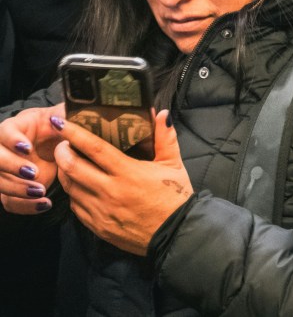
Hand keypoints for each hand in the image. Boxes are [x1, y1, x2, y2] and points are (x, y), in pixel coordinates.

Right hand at [0, 105, 64, 214]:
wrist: (59, 145)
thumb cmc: (60, 127)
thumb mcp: (64, 116)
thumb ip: (65, 114)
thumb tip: (67, 115)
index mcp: (17, 127)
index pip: (5, 132)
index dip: (13, 140)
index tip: (28, 148)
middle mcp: (5, 150)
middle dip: (12, 166)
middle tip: (34, 172)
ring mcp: (6, 171)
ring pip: (0, 182)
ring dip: (18, 188)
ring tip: (42, 191)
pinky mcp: (13, 188)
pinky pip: (10, 201)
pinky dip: (25, 205)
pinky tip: (44, 204)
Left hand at [55, 111, 192, 255]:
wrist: (174, 234)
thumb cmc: (175, 197)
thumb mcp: (173, 164)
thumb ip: (165, 137)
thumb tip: (162, 114)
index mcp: (128, 173)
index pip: (95, 149)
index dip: (75, 134)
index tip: (61, 123)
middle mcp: (110, 191)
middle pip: (73, 168)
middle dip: (61, 152)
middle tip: (62, 143)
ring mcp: (101, 210)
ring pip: (70, 188)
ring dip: (65, 172)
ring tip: (67, 162)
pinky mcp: (97, 226)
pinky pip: (76, 207)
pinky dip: (74, 193)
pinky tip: (79, 186)